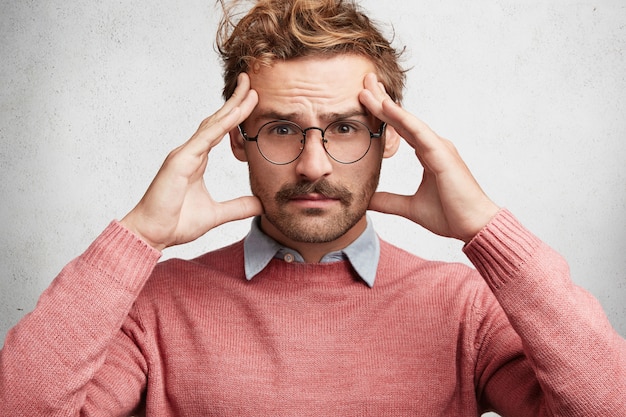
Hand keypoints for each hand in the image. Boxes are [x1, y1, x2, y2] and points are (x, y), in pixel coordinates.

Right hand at [120, 73, 262, 249]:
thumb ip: (238, 207)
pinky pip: (204, 138)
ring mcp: (183, 154)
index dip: (235, 115)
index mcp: (196, 161)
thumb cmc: (174, 223)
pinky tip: (235, 113)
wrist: (151, 235)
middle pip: (216, 120)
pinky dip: (221, 125)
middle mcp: (190, 152)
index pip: (220, 131)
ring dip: (231, 106)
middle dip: (234, 101)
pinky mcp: (180, 161)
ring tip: (248, 89)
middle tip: (251, 83)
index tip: (252, 100)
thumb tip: (260, 204)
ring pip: (212, 124)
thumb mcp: (216, 215)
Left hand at [360, 73, 498, 242]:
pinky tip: (387, 106)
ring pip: (408, 121)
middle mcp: (434, 146)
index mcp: (429, 154)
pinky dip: (402, 118)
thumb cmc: (451, 215)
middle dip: (382, 100)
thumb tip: (368, 200)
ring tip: (367, 89)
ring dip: (387, 104)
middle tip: (363, 81)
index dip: (384, 113)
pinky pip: (419, 132)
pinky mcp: (442, 155)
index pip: (401, 129)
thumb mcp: (410, 208)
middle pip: (403, 119)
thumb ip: (389, 201)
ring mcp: (440, 148)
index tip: (365, 99)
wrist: (474, 227)